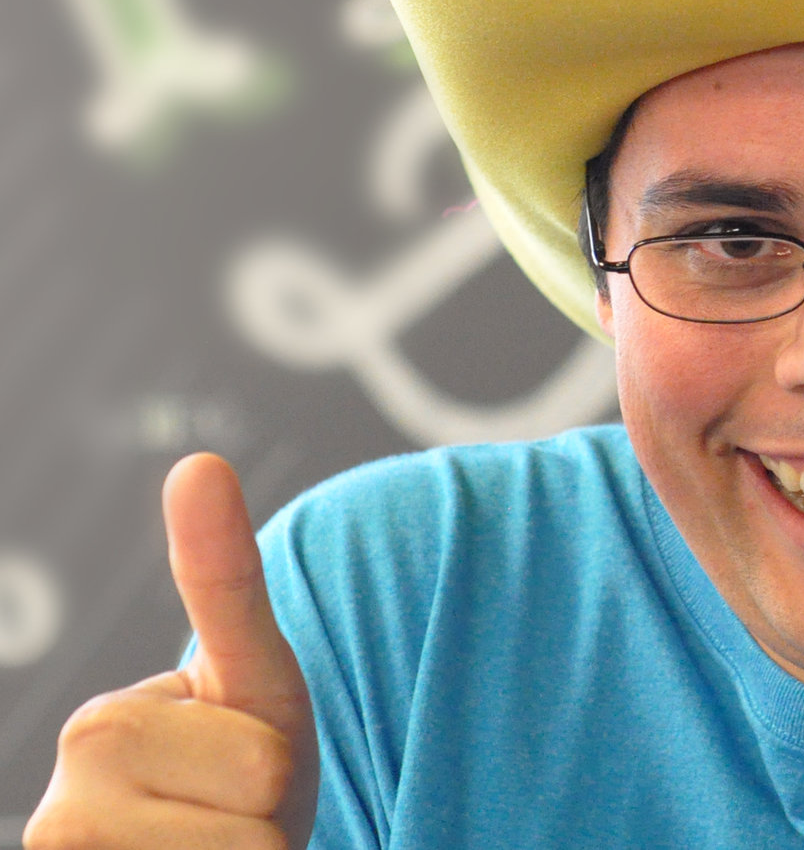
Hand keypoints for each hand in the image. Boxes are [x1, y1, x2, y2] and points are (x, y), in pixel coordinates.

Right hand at [26, 454, 315, 848]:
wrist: (219, 844)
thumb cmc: (237, 757)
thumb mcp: (251, 669)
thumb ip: (224, 574)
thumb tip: (197, 462)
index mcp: (96, 735)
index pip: (263, 768)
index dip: (275, 767)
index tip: (236, 771)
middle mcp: (58, 824)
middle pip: (254, 823)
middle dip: (264, 819)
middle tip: (231, 815)